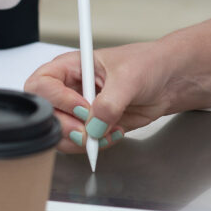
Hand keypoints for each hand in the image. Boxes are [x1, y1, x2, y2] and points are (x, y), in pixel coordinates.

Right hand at [24, 42, 174, 152]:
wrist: (168, 82)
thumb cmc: (148, 65)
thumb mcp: (129, 78)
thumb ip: (109, 102)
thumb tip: (94, 125)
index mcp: (70, 67)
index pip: (41, 84)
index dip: (57, 99)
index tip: (84, 107)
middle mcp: (69, 89)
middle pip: (47, 114)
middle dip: (68, 126)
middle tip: (90, 129)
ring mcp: (78, 110)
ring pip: (60, 133)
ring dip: (82, 140)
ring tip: (108, 131)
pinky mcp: (91, 127)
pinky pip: (80, 143)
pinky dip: (96, 145)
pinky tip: (114, 132)